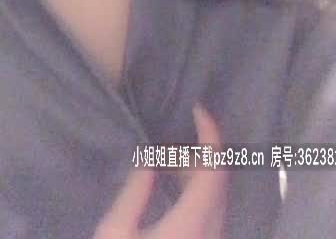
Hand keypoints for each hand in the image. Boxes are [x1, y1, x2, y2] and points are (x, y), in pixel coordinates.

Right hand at [93, 105, 227, 237]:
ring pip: (219, 198)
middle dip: (203, 150)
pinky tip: (176, 188)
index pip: (213, 169)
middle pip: (220, 180)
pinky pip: (213, 212)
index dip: (210, 134)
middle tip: (177, 132)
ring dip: (201, 173)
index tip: (196, 109)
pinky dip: (200, 192)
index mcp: (191, 221)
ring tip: (172, 156)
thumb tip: (147, 160)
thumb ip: (133, 194)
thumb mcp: (115, 233)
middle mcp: (211, 230)